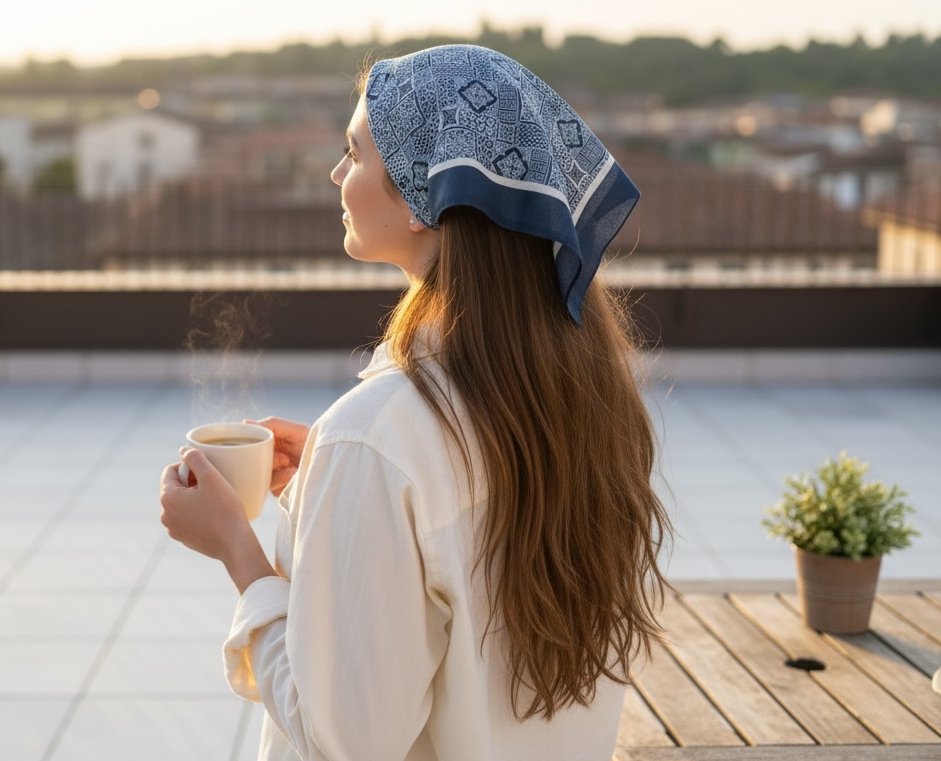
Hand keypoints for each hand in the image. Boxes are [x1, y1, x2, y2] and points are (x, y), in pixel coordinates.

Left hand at [160, 448, 274, 592]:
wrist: (235, 543)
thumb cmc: (225, 509)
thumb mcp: (212, 477)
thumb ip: (195, 458)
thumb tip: (183, 449)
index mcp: (167, 497)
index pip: (171, 470)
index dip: (190, 468)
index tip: (207, 476)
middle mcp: (165, 514)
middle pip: (175, 487)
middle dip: (192, 483)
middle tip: (214, 488)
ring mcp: (173, 529)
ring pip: (181, 503)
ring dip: (194, 498)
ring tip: (215, 503)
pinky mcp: (183, 538)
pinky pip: (186, 518)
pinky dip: (197, 513)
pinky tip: (213, 517)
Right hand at [246, 416, 310, 496]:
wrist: (332, 464)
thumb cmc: (315, 443)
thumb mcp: (296, 430)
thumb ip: (272, 424)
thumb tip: (246, 423)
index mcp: (271, 444)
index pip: (252, 445)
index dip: (254, 446)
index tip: (261, 446)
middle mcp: (270, 459)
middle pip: (254, 463)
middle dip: (270, 461)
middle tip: (284, 460)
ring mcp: (275, 475)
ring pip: (261, 477)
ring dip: (276, 474)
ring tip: (292, 468)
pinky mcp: (280, 489)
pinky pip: (272, 489)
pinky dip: (282, 483)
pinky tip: (293, 478)